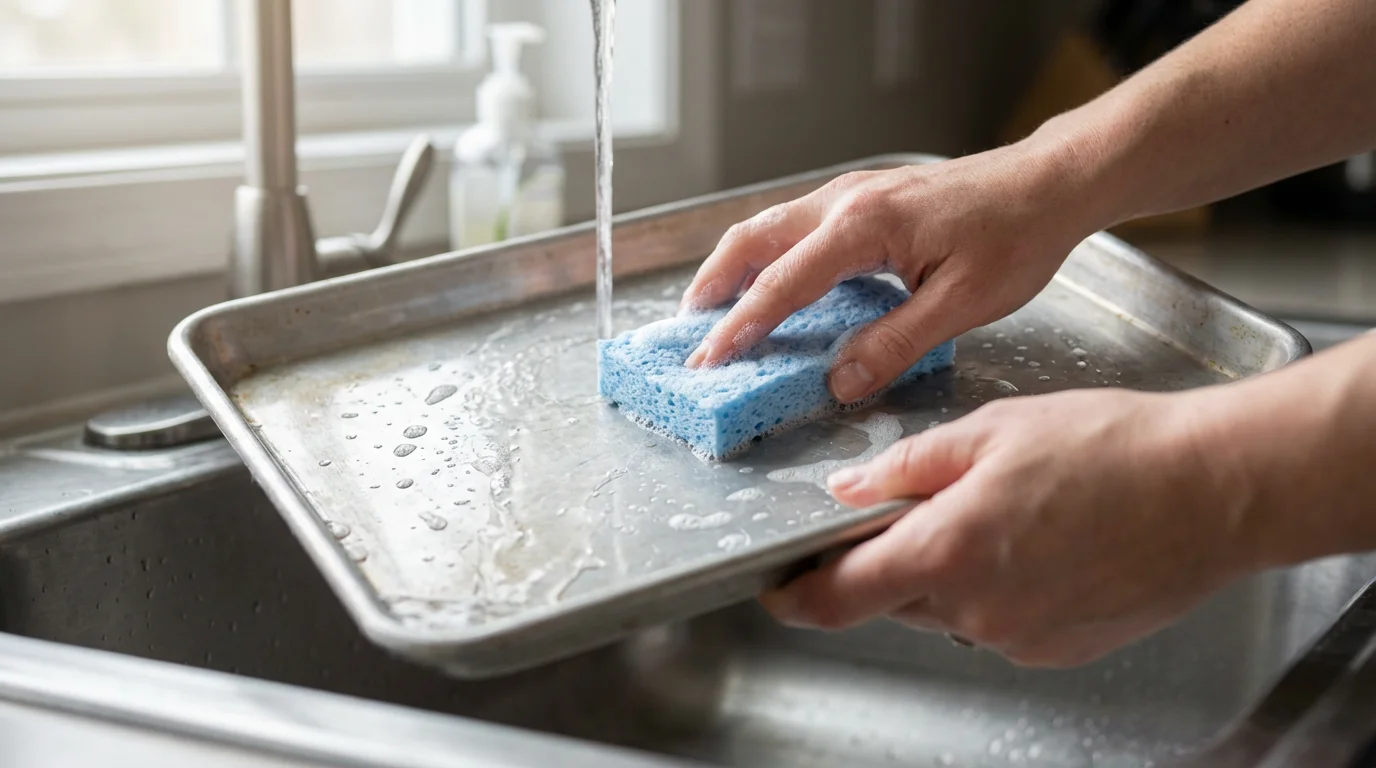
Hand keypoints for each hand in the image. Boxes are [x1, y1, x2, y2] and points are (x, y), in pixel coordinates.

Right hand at [681, 141, 1099, 403]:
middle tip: (690, 333)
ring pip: (769, 226)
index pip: (782, 283)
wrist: (1050, 183)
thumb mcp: (960, 305)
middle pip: (753, 240)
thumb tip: (839, 381)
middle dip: (713, 285)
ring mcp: (852, 192)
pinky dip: (767, 254)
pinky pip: (797, 224)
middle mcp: (845, 200)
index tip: (710, 358)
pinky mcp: (865, 196)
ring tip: (713, 309)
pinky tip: (772, 281)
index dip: (741, 326)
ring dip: (735, 267)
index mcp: (863, 225)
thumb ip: (894, 344)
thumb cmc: (1016, 237)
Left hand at [758, 388, 1252, 667]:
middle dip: (890, 558)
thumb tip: (849, 489)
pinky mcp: (1057, 647)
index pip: (839, 597)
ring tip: (1003, 511)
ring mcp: (1020, 636)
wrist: (1215, 491)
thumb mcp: (991, 431)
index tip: (779, 586)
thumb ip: (907, 467)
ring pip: (947, 608)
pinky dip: (995, 587)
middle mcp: (977, 609)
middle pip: (894, 597)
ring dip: (947, 569)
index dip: (797, 596)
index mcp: (947, 552)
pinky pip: (997, 620)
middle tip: (922, 505)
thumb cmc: (1113, 449)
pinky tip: (1036, 541)